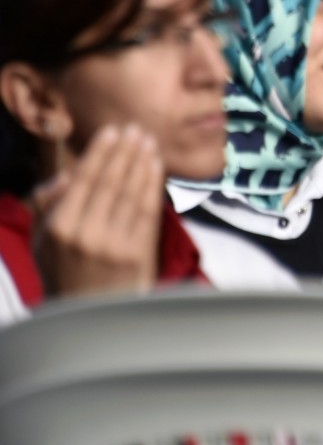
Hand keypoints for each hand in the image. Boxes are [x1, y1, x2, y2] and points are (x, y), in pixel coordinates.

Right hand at [32, 124, 164, 297]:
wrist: (88, 315)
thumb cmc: (64, 272)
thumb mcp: (43, 240)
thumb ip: (49, 204)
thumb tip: (69, 173)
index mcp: (59, 227)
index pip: (84, 180)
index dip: (101, 153)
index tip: (112, 131)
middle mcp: (86, 233)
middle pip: (111, 182)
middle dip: (124, 151)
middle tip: (135, 129)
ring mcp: (114, 244)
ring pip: (132, 193)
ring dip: (141, 163)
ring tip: (148, 141)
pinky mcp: (137, 254)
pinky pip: (148, 211)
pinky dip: (153, 185)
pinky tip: (156, 166)